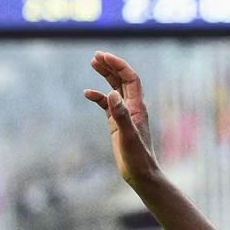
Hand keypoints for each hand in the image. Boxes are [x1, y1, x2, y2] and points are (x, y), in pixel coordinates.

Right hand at [83, 51, 157, 185]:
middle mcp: (133, 107)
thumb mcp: (127, 136)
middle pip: (123, 80)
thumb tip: (111, 93)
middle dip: (111, 66)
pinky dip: (98, 97)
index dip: (119, 65)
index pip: (130, 78)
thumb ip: (120, 115)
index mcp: (138, 107)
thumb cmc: (137, 158)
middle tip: (96, 55)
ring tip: (93, 63)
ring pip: (115, 89)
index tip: (104, 56)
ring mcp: (125, 115)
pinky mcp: (118, 124)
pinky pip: (107, 105)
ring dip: (106, 76)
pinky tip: (87, 94)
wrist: (141, 175)